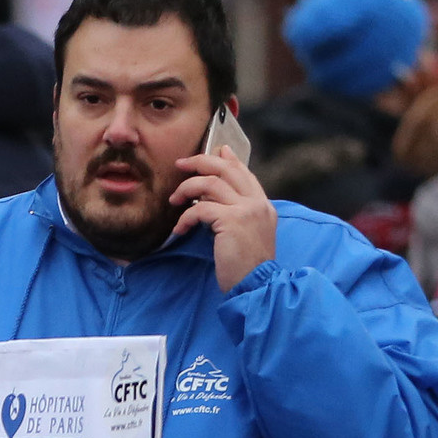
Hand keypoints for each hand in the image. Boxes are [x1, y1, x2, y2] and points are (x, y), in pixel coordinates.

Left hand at [170, 144, 277, 290]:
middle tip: (180, 164)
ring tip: (174, 200)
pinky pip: (200, 209)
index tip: (213, 151)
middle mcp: (257, 203)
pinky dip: (185, 218)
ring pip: (210, 183)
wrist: (256, 287)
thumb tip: (214, 199)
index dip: (226, 159)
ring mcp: (246, 210)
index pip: (243, 173)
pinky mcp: (232, 221)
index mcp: (263, 206)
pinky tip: (179, 229)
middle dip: (200, 162)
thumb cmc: (246, 269)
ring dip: (187, 189)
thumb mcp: (246, 237)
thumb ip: (237, 215)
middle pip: (226, 169)